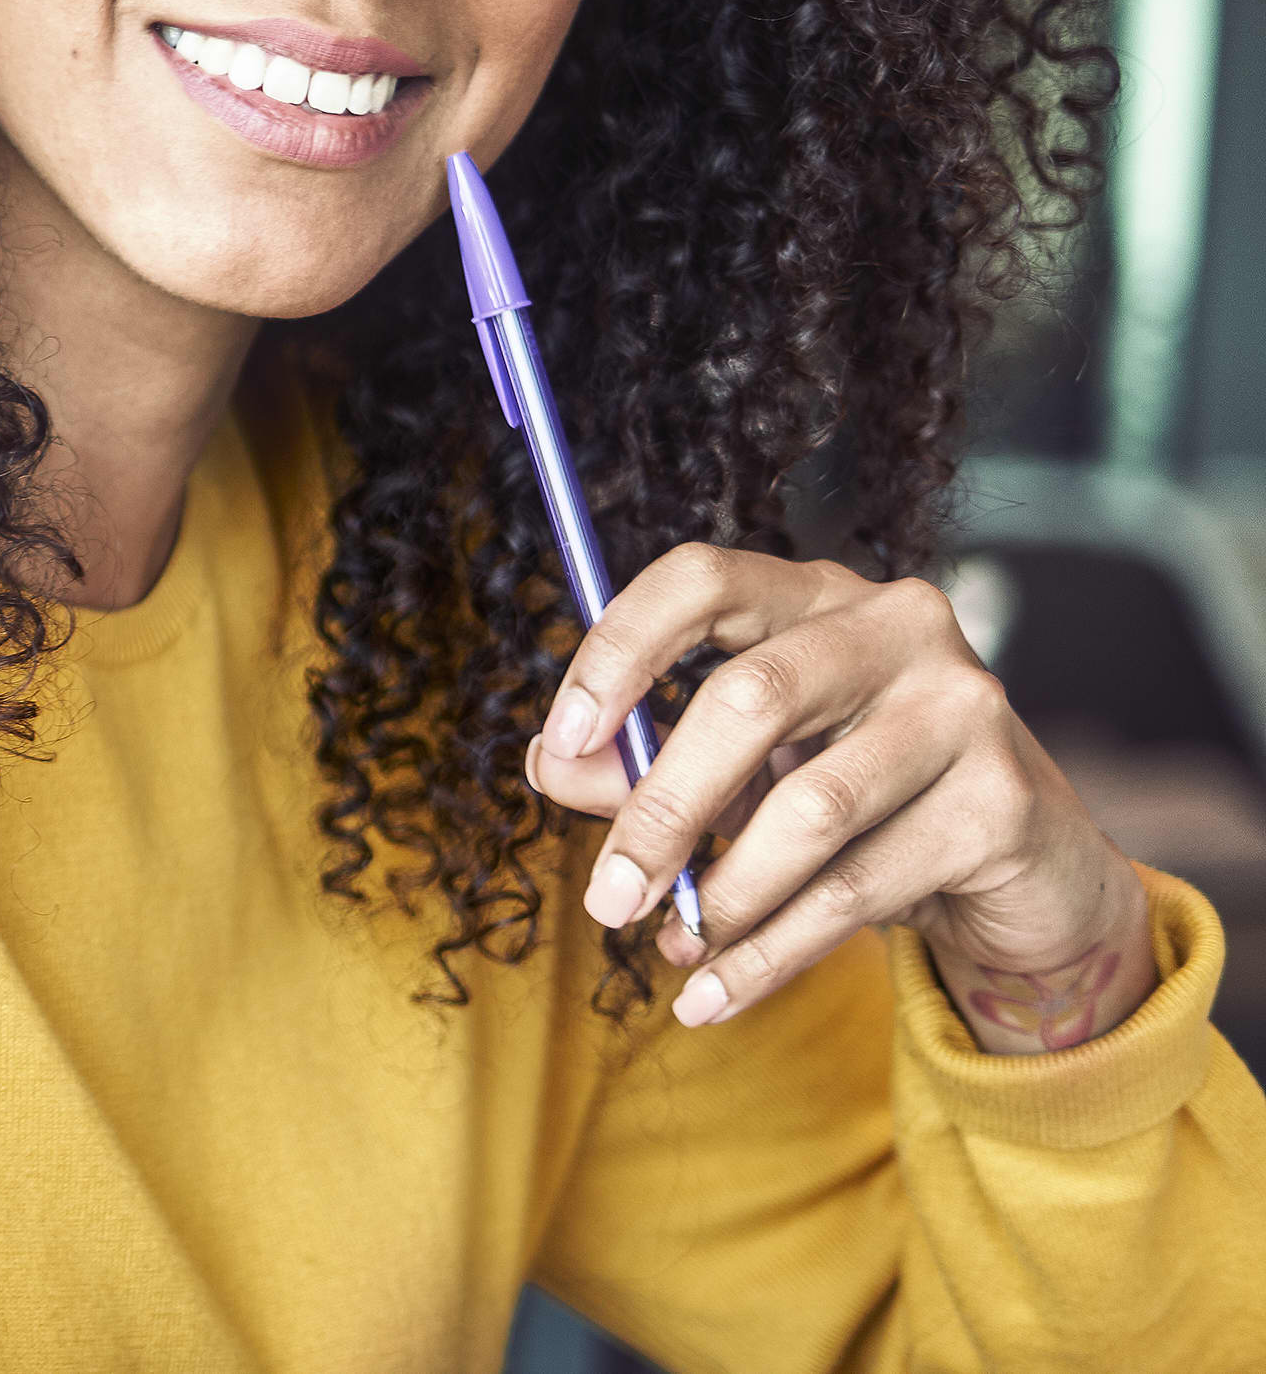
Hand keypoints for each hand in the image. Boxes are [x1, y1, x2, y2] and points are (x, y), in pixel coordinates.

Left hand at [524, 544, 1154, 1053]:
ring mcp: (962, 708)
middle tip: (607, 900)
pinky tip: (716, 994)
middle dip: (661, 811)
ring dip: (724, 896)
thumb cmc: (855, 806)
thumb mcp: (739, 777)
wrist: (1021, 877)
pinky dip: (772, 952)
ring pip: (809, 809)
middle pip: (749, 698)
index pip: (702, 580)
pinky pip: (859, 887)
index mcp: (814, 597)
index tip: (562, 741)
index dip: (620, 651)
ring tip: (676, 949)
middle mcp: (896, 629)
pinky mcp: (1001, 802)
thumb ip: (640, 764)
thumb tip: (552, 767)